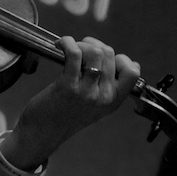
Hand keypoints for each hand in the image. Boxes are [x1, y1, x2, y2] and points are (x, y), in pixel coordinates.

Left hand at [14, 35, 140, 156]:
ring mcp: (88, 91)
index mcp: (114, 101)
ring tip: (69, 48)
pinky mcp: (68, 86)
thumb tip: (106, 58)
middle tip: (79, 49)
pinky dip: (67, 42)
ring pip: (95, 52)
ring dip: (80, 43)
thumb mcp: (93, 106)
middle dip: (93, 44)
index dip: (120, 58)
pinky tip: (60, 44)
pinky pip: (74, 54)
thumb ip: (103, 87)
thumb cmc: (63, 115)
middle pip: (109, 54)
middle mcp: (104, 96)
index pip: (133, 72)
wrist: (42, 132)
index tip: (103, 57)